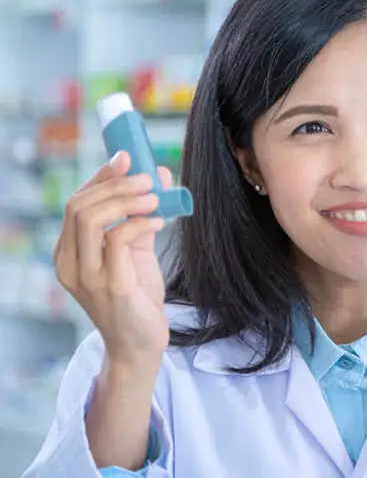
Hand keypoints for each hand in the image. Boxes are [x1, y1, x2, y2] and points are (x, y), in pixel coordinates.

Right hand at [54, 151, 174, 369]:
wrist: (141, 344)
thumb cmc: (137, 297)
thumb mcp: (135, 251)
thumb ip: (141, 215)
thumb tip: (157, 173)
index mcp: (70, 252)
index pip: (76, 203)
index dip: (101, 178)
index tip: (126, 159)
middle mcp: (70, 263)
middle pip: (79, 206)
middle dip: (115, 185)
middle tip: (147, 177)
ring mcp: (86, 277)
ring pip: (90, 219)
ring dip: (126, 200)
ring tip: (155, 197)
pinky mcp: (110, 286)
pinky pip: (117, 242)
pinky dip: (139, 223)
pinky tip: (160, 221)